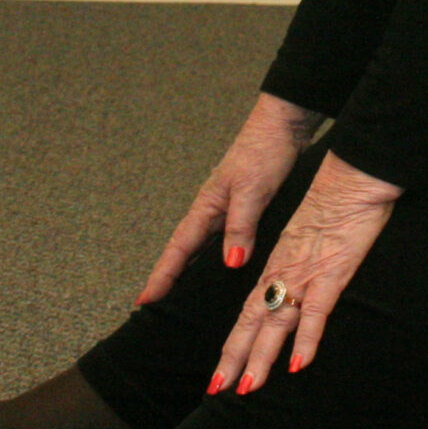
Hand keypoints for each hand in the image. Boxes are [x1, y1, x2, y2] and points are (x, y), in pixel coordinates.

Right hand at [135, 94, 320, 306]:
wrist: (282, 126)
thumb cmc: (264, 152)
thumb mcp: (253, 192)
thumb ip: (240, 227)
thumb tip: (230, 263)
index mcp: (207, 206)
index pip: (179, 248)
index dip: (162, 274)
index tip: (145, 299)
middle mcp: (211, 209)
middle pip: (182, 250)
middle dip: (166, 276)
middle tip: (151, 302)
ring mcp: (224, 208)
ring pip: (199, 244)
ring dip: (185, 267)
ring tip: (174, 292)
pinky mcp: (241, 206)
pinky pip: (219, 238)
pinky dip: (210, 255)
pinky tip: (216, 265)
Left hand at [210, 152, 400, 394]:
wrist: (352, 176)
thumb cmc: (335, 206)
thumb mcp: (309, 240)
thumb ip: (299, 268)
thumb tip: (293, 294)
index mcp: (276, 267)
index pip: (248, 313)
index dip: (233, 345)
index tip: (220, 374)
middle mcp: (284, 274)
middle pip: (252, 323)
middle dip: (235, 358)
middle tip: (218, 390)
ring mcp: (306, 275)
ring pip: (277, 323)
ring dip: (261, 357)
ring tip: (247, 387)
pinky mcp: (332, 272)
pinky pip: (316, 312)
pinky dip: (307, 339)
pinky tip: (298, 365)